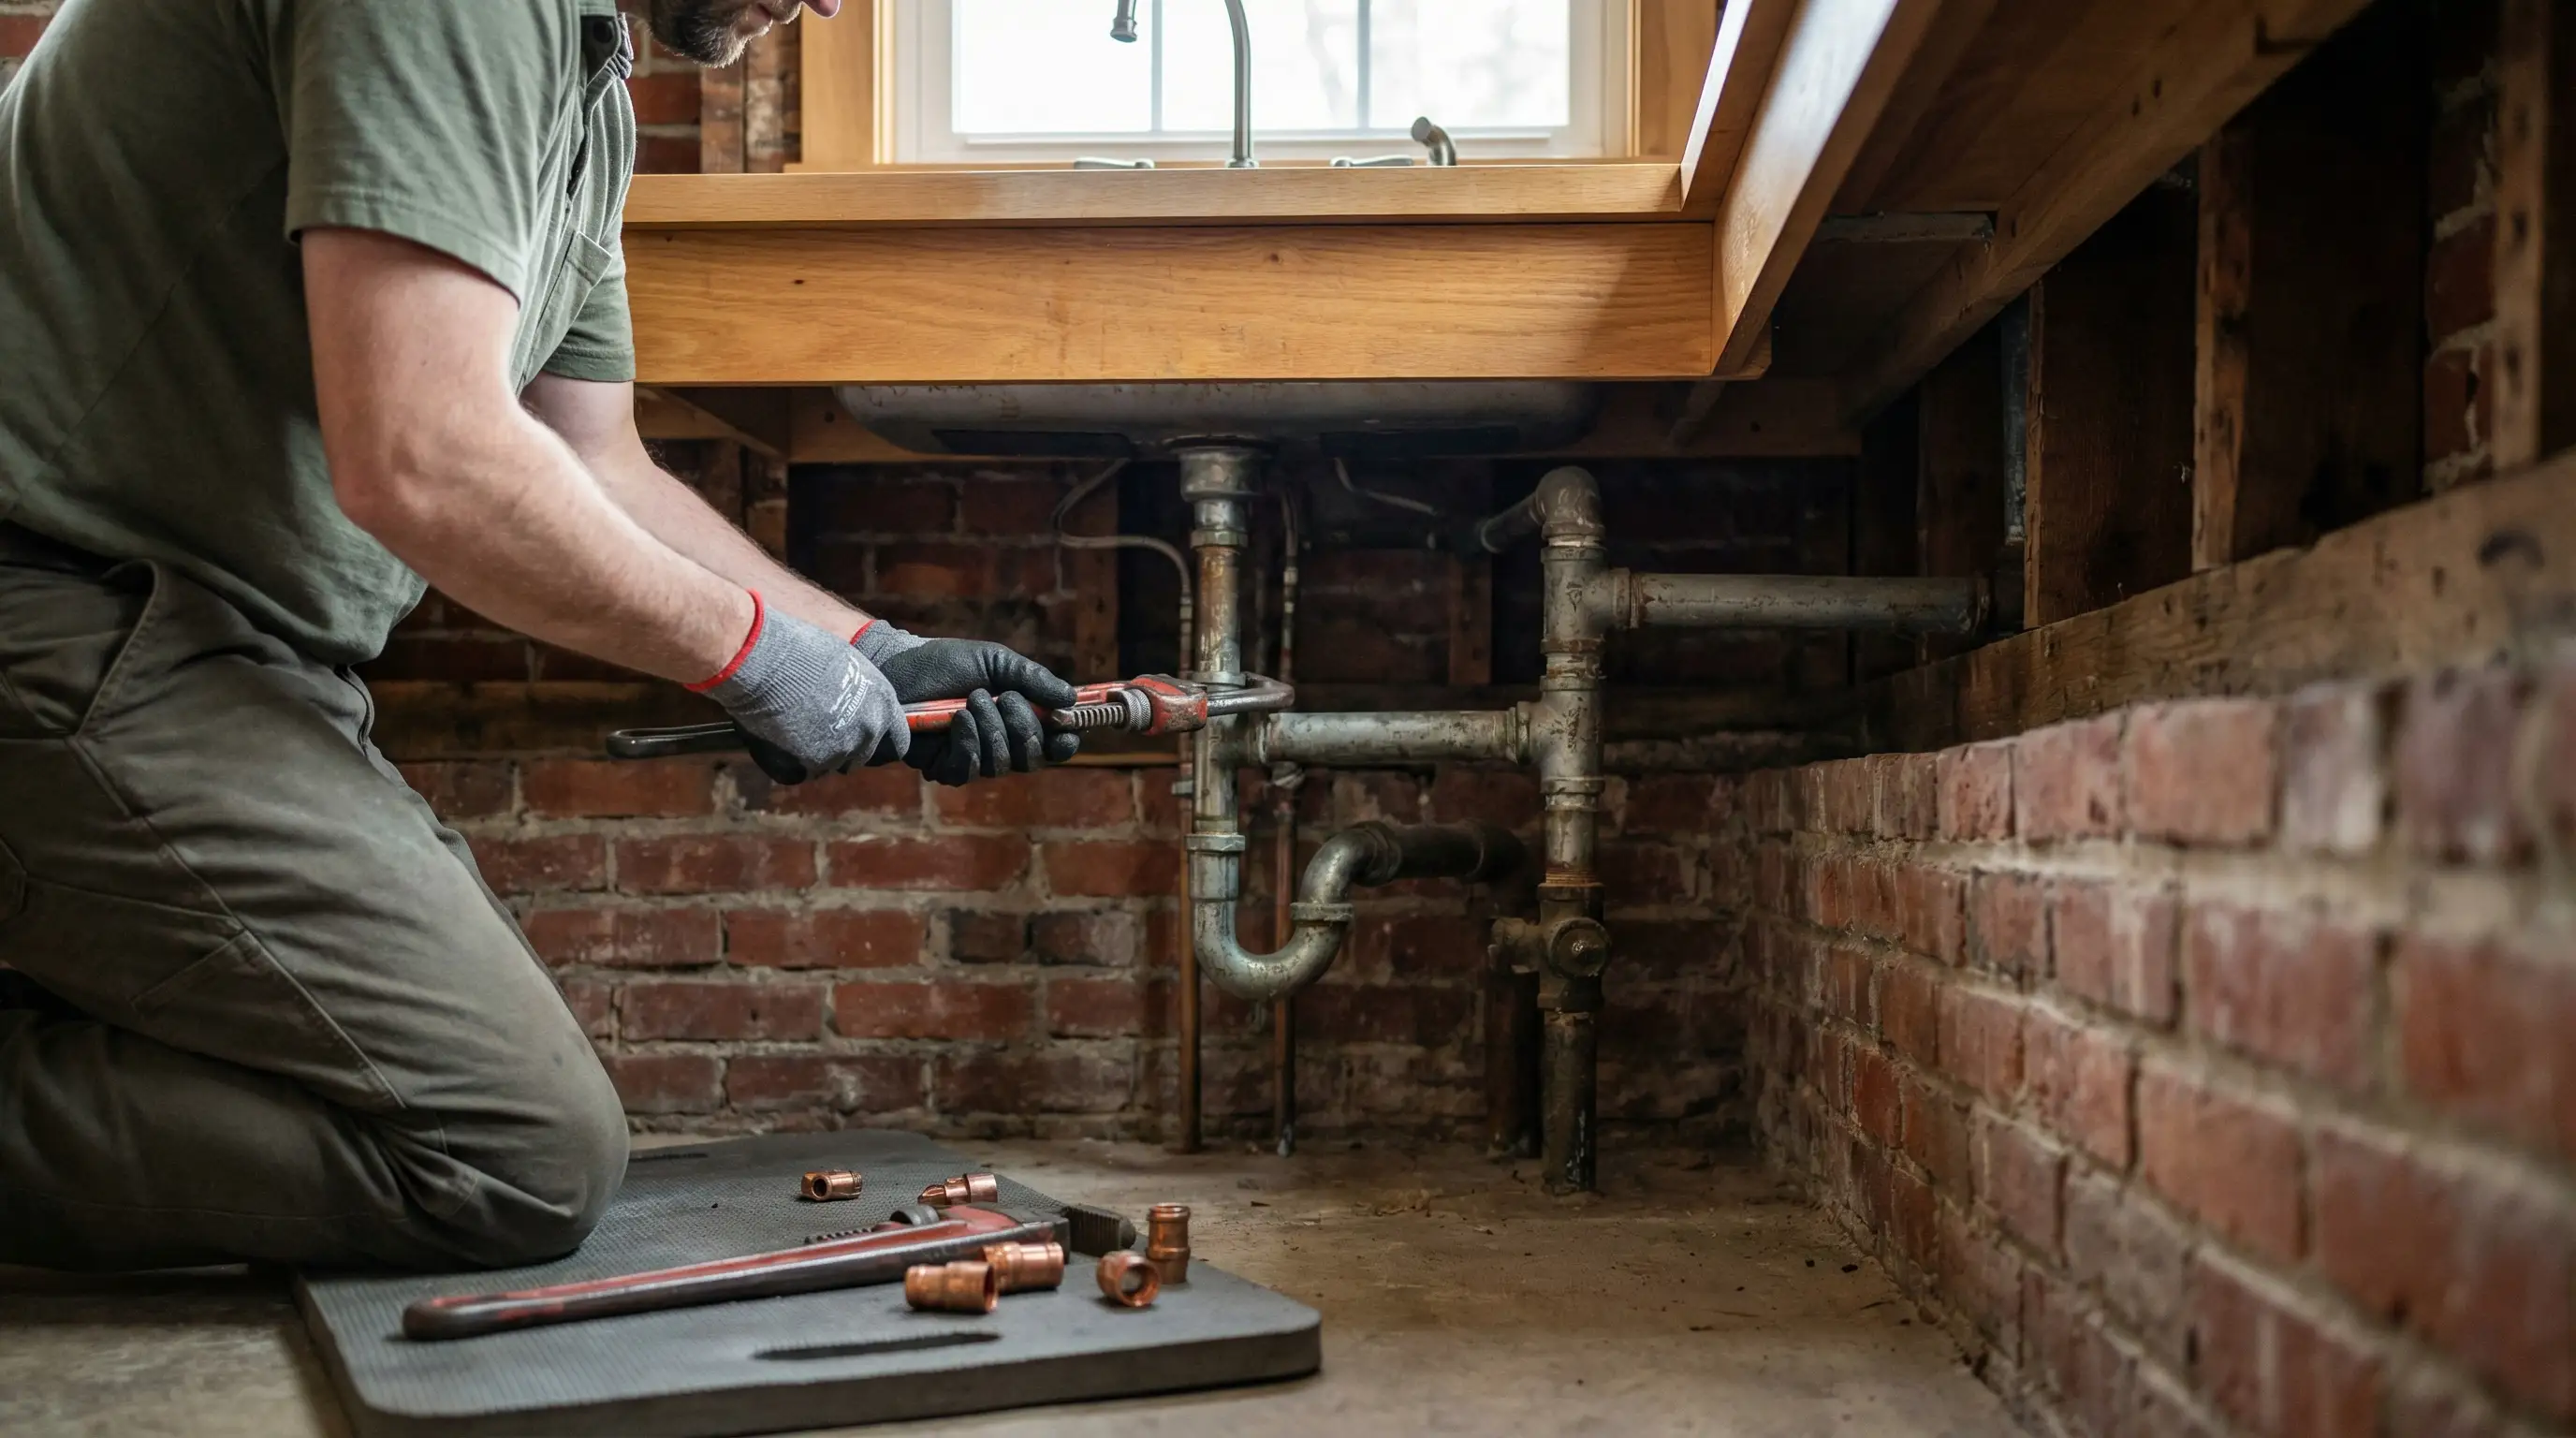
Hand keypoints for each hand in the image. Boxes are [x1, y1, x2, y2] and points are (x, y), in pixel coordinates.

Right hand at [695, 597, 907, 783]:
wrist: (766, 661)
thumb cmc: (802, 649)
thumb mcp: (847, 663)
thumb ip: (858, 691)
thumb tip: (851, 699)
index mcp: (883, 703)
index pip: (898, 739)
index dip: (879, 738)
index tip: (861, 733)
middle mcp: (868, 730)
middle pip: (863, 755)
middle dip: (845, 747)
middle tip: (819, 727)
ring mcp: (841, 750)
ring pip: (833, 764)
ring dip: (818, 753)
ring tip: (795, 727)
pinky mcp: (811, 764)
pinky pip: (805, 772)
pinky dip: (793, 762)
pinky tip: (780, 739)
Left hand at [855, 625, 1081, 786]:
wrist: (897, 668)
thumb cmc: (945, 663)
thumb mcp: (994, 661)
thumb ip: (1033, 679)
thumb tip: (1072, 698)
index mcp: (1019, 719)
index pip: (1055, 744)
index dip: (1065, 741)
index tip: (1064, 724)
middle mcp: (1001, 744)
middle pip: (1033, 759)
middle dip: (1024, 727)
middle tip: (1005, 698)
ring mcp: (973, 759)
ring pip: (1002, 765)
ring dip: (991, 730)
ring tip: (972, 700)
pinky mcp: (944, 767)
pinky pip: (969, 771)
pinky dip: (968, 744)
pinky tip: (957, 720)